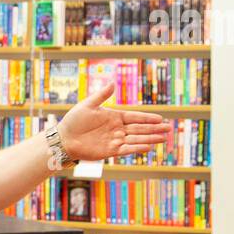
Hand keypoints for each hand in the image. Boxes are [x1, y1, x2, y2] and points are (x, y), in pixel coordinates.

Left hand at [57, 83, 172, 162]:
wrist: (64, 139)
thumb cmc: (74, 121)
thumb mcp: (88, 105)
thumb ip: (101, 95)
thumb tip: (113, 82)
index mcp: (114, 117)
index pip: (135, 117)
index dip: (147, 118)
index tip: (160, 118)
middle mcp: (117, 129)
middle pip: (139, 129)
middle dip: (154, 129)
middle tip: (169, 128)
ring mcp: (114, 140)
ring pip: (136, 139)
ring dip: (150, 139)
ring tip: (164, 138)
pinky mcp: (110, 151)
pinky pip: (126, 149)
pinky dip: (137, 148)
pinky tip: (148, 146)